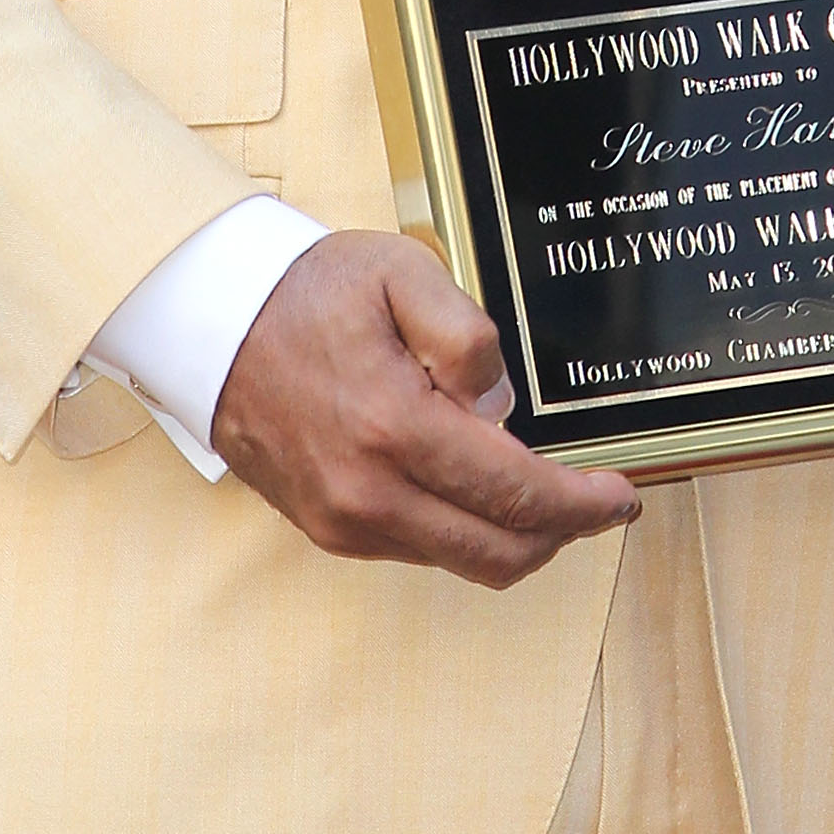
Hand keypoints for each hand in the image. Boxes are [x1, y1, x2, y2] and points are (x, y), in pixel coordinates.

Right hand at [211, 230, 640, 587]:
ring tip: (538, 486)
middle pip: (499, 552)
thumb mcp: (401, 272)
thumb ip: (466, 334)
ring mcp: (343, 522)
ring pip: (461, 560)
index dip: (583, 504)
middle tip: (598, 503)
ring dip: (514, 535)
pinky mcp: (327, 531)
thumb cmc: (307, 291)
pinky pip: (418, 549)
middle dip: (563, 533)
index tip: (622, 498)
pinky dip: (462, 528)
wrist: (211, 321)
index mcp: (392, 427)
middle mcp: (366, 493)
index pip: (516, 494)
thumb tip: (501, 405)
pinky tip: (471, 483)